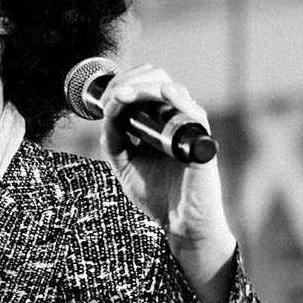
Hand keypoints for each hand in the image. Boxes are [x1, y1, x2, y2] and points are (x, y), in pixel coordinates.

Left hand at [98, 65, 236, 302]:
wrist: (181, 224)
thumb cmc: (159, 196)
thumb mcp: (125, 165)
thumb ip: (114, 140)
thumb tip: (105, 114)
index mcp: (158, 120)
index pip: (142, 84)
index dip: (120, 83)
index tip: (103, 101)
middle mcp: (174, 118)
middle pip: (155, 78)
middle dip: (127, 81)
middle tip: (110, 99)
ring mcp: (188, 128)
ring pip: (170, 89)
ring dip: (143, 87)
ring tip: (122, 97)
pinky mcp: (199, 143)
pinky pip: (194, 113)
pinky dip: (178, 100)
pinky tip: (164, 93)